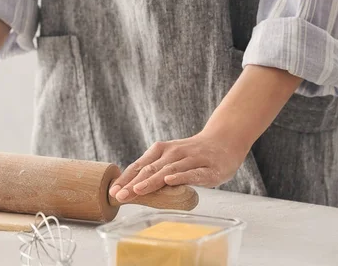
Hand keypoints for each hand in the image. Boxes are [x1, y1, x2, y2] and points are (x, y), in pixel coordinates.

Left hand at [108, 131, 250, 202]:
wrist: (224, 141)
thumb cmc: (192, 155)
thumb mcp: (171, 159)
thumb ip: (154, 171)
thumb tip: (130, 189)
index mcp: (160, 150)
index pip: (139, 166)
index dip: (125, 179)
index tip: (112, 192)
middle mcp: (173, 153)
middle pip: (150, 169)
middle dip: (133, 184)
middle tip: (119, 196)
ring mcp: (191, 159)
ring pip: (168, 171)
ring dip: (151, 181)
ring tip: (137, 190)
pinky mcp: (208, 168)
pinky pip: (192, 173)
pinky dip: (180, 177)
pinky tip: (170, 182)